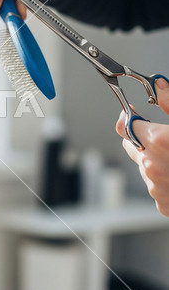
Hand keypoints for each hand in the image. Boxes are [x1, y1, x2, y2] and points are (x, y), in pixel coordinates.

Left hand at [116, 78, 168, 215]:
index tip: (132, 113)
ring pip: (144, 166)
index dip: (129, 117)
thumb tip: (159, 86)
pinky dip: (165, 180)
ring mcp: (156, 187)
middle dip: (141, 137)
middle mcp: (151, 165)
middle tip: (161, 134)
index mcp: (157, 142)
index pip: (125, 125)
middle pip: (131, 145)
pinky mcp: (163, 203)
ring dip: (154, 159)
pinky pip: (156, 186)